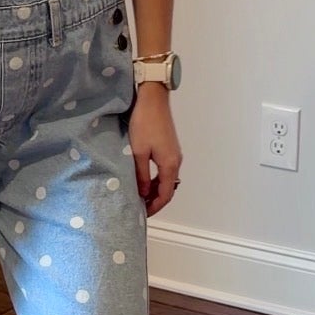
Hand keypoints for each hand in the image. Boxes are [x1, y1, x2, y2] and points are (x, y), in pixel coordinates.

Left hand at [129, 86, 181, 216]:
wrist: (153, 100)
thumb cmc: (144, 124)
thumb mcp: (138, 152)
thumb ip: (140, 175)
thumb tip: (142, 193)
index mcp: (170, 164)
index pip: (165, 194)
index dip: (155, 207)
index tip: (143, 214)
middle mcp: (176, 161)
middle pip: (168, 188)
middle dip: (155, 200)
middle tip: (139, 207)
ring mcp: (174, 153)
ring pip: (166, 179)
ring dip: (155, 189)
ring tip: (140, 196)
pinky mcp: (170, 147)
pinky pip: (165, 170)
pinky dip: (156, 179)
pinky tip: (144, 180)